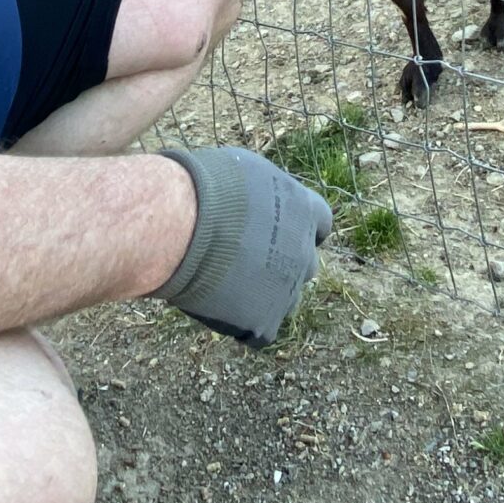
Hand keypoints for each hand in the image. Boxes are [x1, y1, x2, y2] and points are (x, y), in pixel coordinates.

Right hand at [152, 147, 332, 346]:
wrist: (182, 226)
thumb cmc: (204, 187)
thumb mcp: (243, 171)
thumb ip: (261, 193)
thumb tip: (252, 198)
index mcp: (304, 210)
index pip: (321, 222)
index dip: (299, 227)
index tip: (278, 230)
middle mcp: (305, 250)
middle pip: (305, 263)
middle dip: (283, 263)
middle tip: (245, 259)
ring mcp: (288, 289)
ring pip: (285, 299)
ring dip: (263, 295)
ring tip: (225, 287)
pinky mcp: (265, 321)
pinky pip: (260, 331)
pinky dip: (242, 323)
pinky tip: (217, 309)